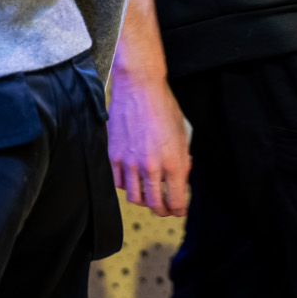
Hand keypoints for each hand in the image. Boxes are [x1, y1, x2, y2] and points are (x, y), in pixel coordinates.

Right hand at [108, 59, 191, 216]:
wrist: (138, 87)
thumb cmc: (163, 107)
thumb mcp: (182, 135)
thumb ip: (182, 162)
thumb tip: (180, 180)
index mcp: (173, 163)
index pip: (177, 202)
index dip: (179, 210)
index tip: (179, 209)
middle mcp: (151, 167)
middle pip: (155, 205)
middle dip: (162, 210)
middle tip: (164, 208)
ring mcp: (130, 163)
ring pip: (135, 198)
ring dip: (143, 199)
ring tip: (148, 192)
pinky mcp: (114, 156)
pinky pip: (119, 182)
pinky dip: (127, 185)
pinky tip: (133, 177)